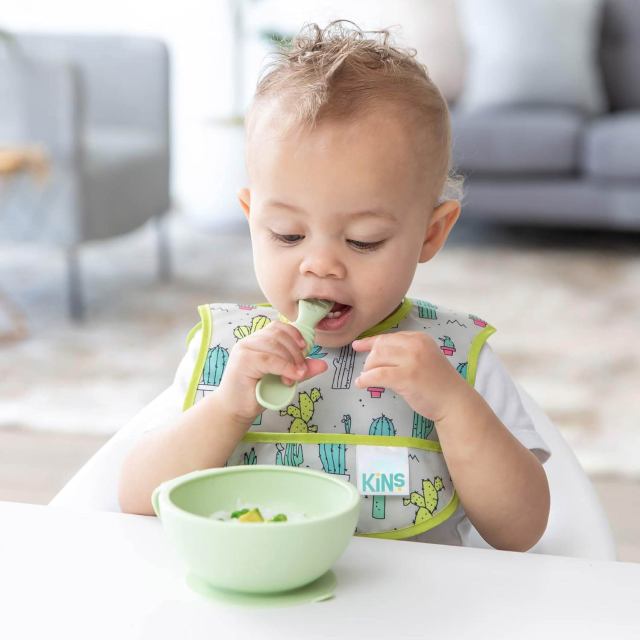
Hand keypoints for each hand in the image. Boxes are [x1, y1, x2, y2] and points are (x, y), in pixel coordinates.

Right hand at [216, 321, 327, 422]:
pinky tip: (290, 377)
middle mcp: (249, 341)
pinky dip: (284, 367)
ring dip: (291, 361)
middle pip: (279, 335)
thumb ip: (301, 369)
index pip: (278, 327)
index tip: (306, 348)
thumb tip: (323, 364)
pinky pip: (269, 359)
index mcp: (258, 340)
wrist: (236, 410)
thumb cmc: (257, 393)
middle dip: (296, 352)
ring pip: (275, 346)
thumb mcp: (284, 378)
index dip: (294, 334)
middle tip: (302, 370)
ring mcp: (244, 349)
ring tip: (295, 377)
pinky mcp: (243, 361)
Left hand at [352, 331, 469, 422]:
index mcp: (419, 338)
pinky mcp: (406, 377)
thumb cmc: (438, 384)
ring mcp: (411, 360)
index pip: (388, 337)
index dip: (370, 342)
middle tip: (368, 372)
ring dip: (368, 370)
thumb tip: (375, 353)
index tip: (357, 346)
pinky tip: (361, 384)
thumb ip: (405, 353)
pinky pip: (377, 375)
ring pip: (377, 359)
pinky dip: (366, 379)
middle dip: (370, 359)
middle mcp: (415, 345)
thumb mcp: (423, 359)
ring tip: (367, 379)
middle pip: (380, 346)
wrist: (454, 402)